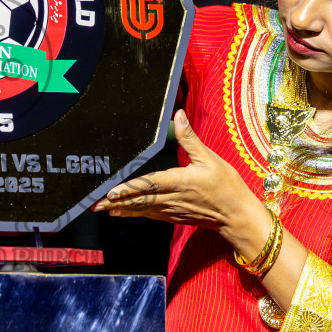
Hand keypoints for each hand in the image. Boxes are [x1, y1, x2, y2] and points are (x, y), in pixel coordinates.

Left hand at [91, 110, 270, 253]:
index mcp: (178, 181)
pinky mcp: (174, 216)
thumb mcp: (210, 158)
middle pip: (139, 201)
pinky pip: (150, 214)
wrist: (236, 215)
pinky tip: (123, 213)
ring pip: (142, 209)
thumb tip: (178, 115)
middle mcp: (171, 198)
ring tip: (103, 209)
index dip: (128, 189)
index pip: (148, 185)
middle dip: (116, 202)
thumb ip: (190, 138)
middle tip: (95, 204)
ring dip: (122, 209)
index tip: (111, 192)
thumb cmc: (226, 185)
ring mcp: (171, 210)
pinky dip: (135, 213)